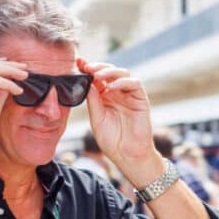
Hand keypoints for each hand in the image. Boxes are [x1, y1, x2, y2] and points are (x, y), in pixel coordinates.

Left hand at [78, 58, 158, 183]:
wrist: (127, 155)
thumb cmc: (111, 140)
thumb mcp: (97, 119)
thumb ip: (93, 101)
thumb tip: (85, 82)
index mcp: (104, 96)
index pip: (96, 78)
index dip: (88, 69)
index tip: (77, 63)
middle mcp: (117, 93)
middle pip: (109, 72)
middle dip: (97, 67)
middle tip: (86, 67)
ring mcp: (129, 95)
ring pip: (122, 73)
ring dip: (109, 71)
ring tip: (97, 75)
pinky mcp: (140, 99)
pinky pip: (134, 84)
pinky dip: (122, 82)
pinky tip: (111, 87)